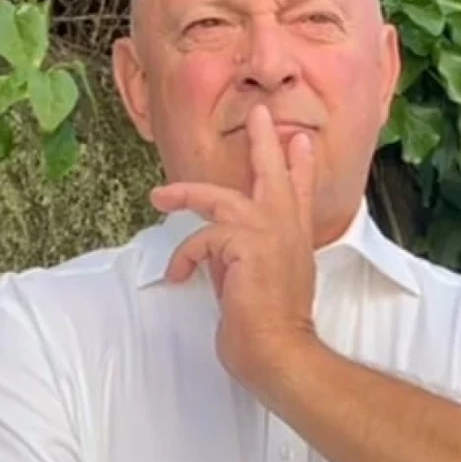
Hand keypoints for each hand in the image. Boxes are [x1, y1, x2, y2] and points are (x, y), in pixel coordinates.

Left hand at [149, 104, 318, 389]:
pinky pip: (204, 237)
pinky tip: (178, 275)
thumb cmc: (273, 324)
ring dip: (187, 194)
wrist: (279, 349)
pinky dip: (185, 256)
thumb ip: (247, 257)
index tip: (299, 142)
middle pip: (275, 172)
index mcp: (294, 236)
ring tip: (160, 196)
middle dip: (264, 140)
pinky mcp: (247, 244)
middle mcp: (287, 228)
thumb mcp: (263, 281)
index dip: (299, 166)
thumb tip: (221, 248)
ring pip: (224, 197)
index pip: (300, 192)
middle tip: (259, 113)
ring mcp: (269, 232)